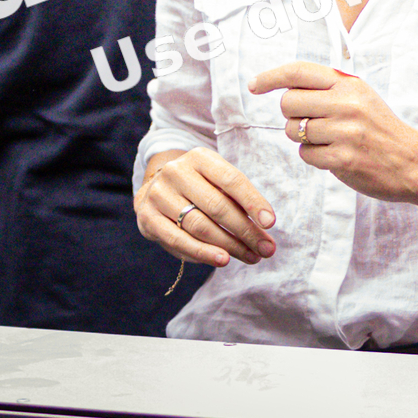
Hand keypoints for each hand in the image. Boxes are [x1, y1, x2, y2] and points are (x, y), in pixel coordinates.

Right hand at [136, 147, 277, 266]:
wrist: (156, 189)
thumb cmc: (198, 188)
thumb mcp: (216, 182)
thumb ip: (238, 199)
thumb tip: (265, 226)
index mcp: (199, 157)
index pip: (231, 179)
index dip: (253, 201)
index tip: (270, 223)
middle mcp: (177, 171)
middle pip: (217, 205)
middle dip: (246, 230)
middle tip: (266, 248)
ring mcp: (159, 194)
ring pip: (200, 225)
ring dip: (229, 245)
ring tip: (251, 256)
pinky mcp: (148, 217)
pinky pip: (179, 240)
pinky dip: (203, 252)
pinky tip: (223, 260)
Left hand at [253, 62, 417, 208]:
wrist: (413, 161)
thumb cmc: (381, 128)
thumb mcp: (362, 96)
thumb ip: (329, 88)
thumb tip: (286, 86)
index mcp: (349, 84)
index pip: (299, 72)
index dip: (271, 77)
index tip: (254, 85)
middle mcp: (346, 103)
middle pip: (288, 103)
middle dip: (291, 115)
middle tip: (309, 122)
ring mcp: (345, 132)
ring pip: (294, 131)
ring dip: (303, 138)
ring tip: (327, 140)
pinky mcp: (343, 158)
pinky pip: (305, 155)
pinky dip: (313, 157)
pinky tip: (333, 155)